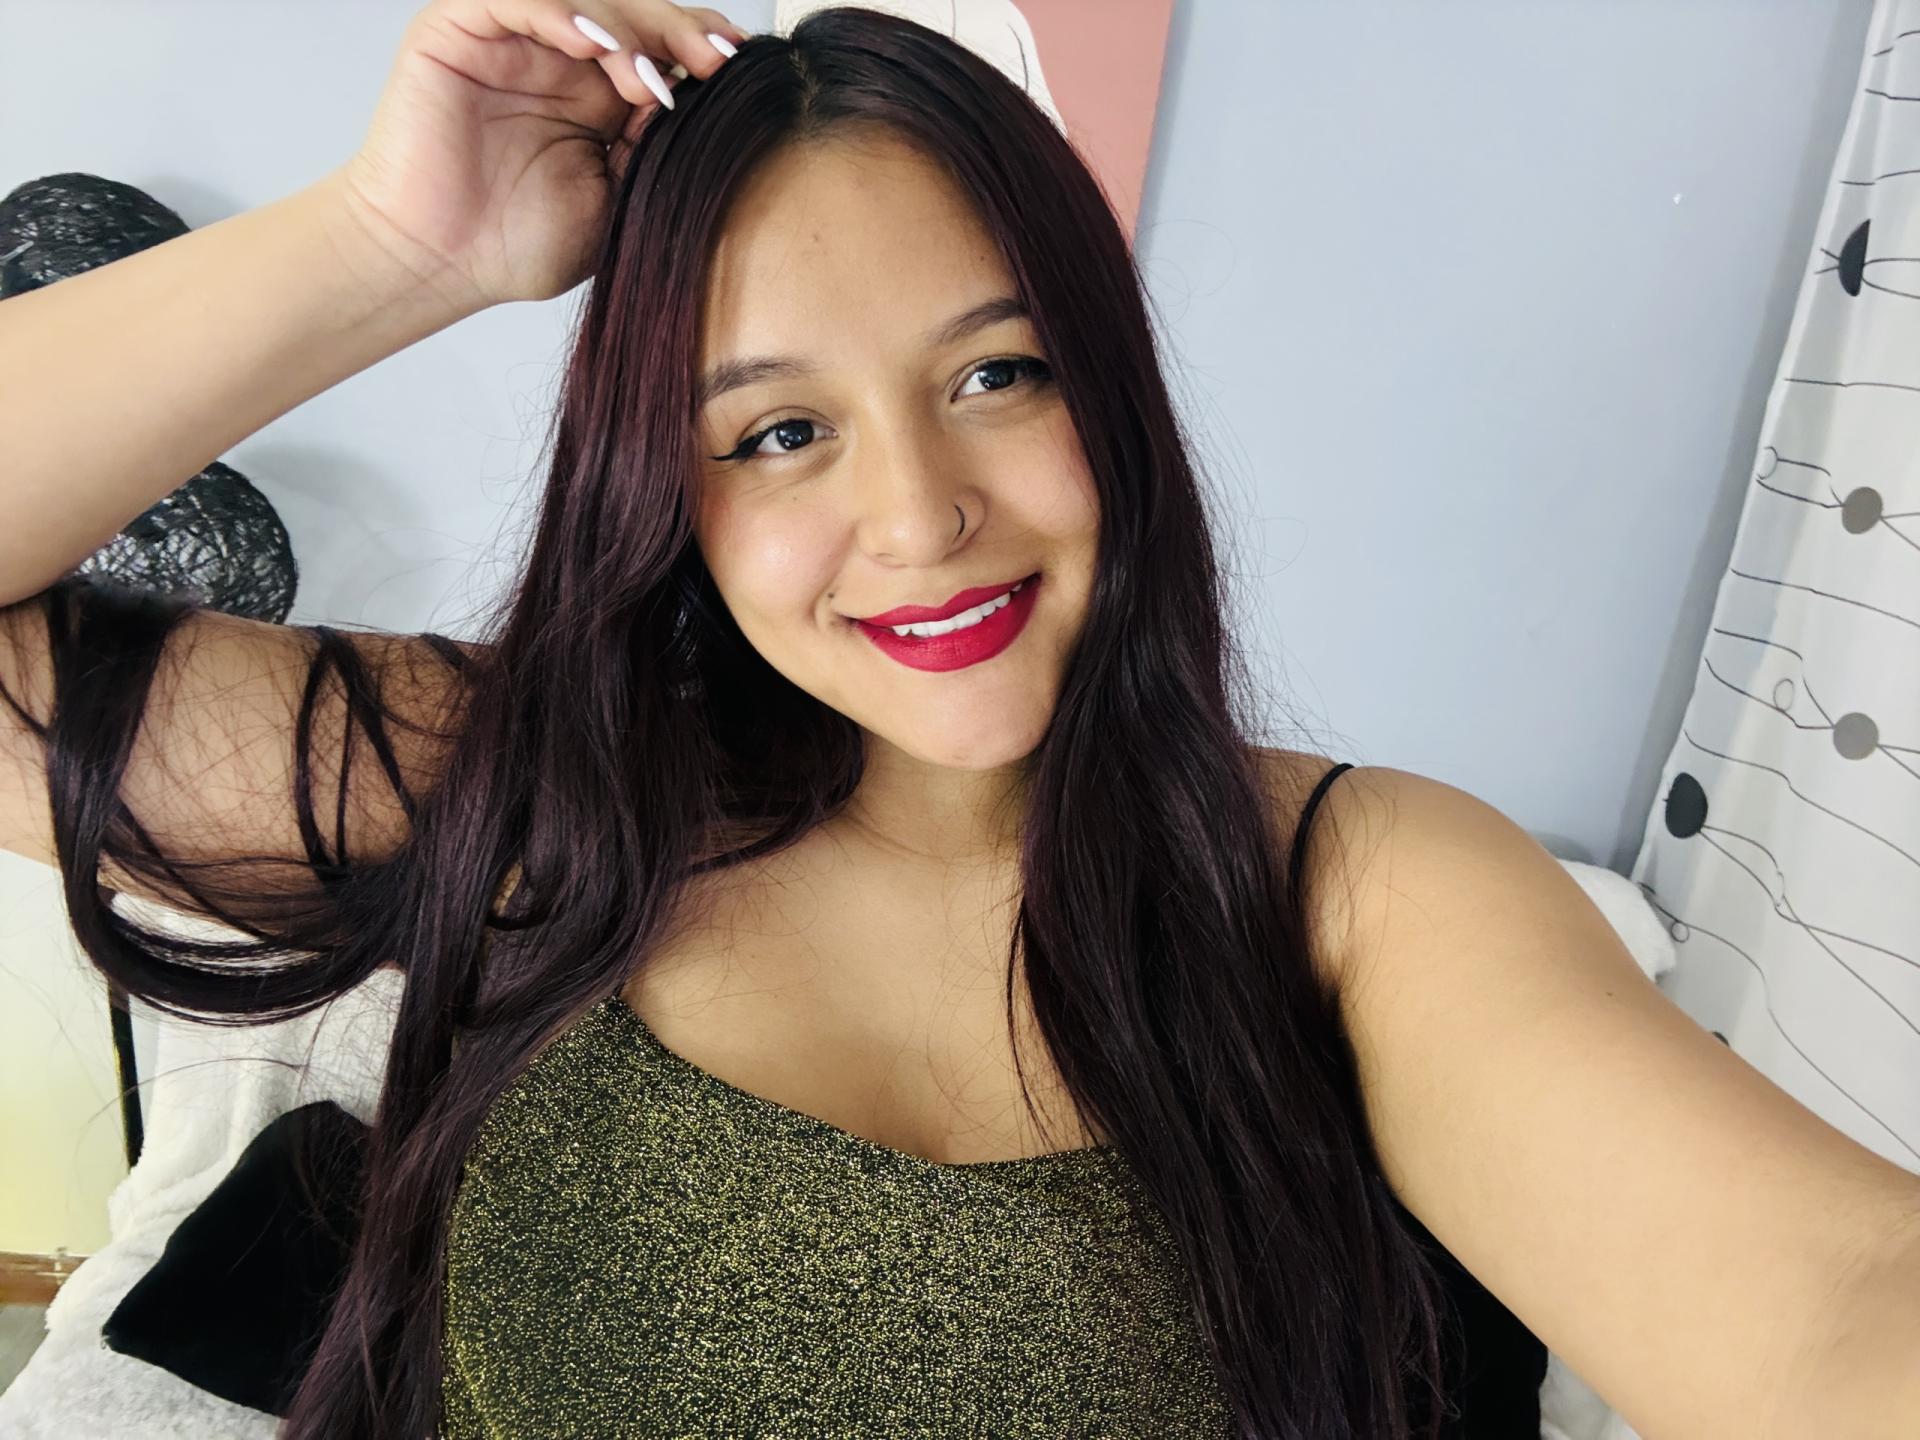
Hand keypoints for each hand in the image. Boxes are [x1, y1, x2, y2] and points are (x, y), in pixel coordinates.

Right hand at [333, 0, 746, 309]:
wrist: (438, 263)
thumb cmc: (519, 244)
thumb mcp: (617, 199)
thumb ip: (653, 147)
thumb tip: (705, 104)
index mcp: (603, 95)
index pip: (662, 47)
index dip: (702, 47)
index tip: (740, 70)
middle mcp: (562, 57)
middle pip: (634, 12)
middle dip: (679, 32)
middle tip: (713, 62)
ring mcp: (513, 39)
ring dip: (626, 28)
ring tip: (647, 78)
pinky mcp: (460, 29)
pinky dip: (560, 9)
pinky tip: (593, 42)